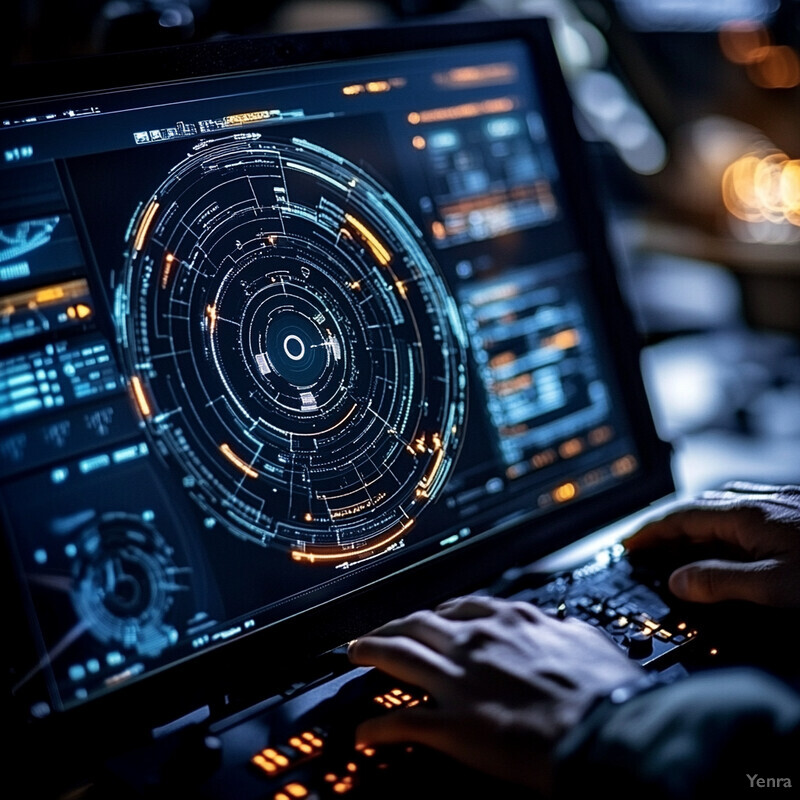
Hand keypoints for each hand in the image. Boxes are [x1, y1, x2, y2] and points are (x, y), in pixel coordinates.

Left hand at [347, 595, 642, 792]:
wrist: (604, 727)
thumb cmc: (603, 688)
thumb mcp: (586, 640)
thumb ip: (563, 628)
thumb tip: (561, 625)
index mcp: (508, 620)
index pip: (459, 607)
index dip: (437, 612)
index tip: (429, 617)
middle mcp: (476, 641)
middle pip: (418, 624)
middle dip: (393, 625)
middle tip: (378, 630)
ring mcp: (460, 681)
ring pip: (400, 656)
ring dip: (372, 651)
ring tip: (354, 651)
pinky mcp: (454, 724)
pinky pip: (405, 724)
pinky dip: (379, 728)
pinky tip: (364, 732)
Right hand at [625, 482, 799, 607]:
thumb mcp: (775, 586)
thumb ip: (722, 582)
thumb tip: (678, 582)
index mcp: (748, 514)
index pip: (683, 517)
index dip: (651, 531)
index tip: (629, 544)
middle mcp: (762, 501)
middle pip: (699, 508)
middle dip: (668, 527)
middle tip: (647, 547)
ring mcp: (783, 503)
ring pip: (723, 508)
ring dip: (695, 526)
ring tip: (679, 546)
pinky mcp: (798, 511)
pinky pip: (746, 512)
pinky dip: (722, 526)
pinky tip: (729, 542)